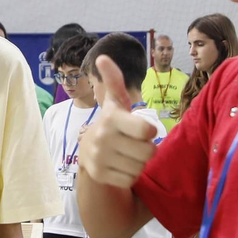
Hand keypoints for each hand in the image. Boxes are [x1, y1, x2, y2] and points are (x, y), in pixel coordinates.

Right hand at [79, 55, 158, 187]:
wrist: (88, 151)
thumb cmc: (112, 124)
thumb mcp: (115, 102)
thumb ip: (114, 80)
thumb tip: (103, 57)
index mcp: (112, 118)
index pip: (147, 130)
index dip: (149, 131)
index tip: (143, 129)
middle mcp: (103, 138)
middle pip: (148, 152)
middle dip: (146, 149)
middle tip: (135, 144)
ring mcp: (99, 158)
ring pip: (140, 168)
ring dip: (138, 163)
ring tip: (127, 154)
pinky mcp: (99, 175)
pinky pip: (130, 180)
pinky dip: (130, 175)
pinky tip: (121, 166)